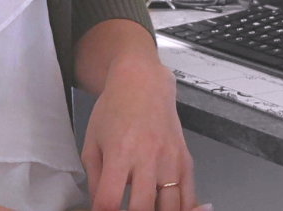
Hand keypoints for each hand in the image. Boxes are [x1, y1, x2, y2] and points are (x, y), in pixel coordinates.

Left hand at [82, 52, 195, 210]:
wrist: (144, 83)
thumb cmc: (114, 109)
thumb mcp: (92, 142)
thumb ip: (95, 180)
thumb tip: (99, 208)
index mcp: (119, 153)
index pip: (109, 201)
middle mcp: (148, 157)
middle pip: (142, 209)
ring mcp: (171, 160)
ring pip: (170, 208)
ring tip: (148, 210)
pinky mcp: (186, 161)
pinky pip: (190, 197)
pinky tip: (171, 210)